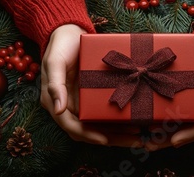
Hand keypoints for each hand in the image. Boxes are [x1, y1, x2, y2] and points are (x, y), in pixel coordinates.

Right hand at [40, 24, 142, 147]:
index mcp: (55, 103)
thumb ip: (55, 85)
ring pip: (99, 126)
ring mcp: (82, 103)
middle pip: (89, 131)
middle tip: (134, 140)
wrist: (69, 33)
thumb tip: (59, 109)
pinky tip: (135, 121)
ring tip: (139, 135)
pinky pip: (105, 113)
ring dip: (118, 133)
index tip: (105, 139)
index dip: (88, 134)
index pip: (71, 126)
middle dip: (111, 138)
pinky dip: (118, 120)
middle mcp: (69, 107)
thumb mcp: (54, 61)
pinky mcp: (92, 97)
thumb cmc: (60, 46)